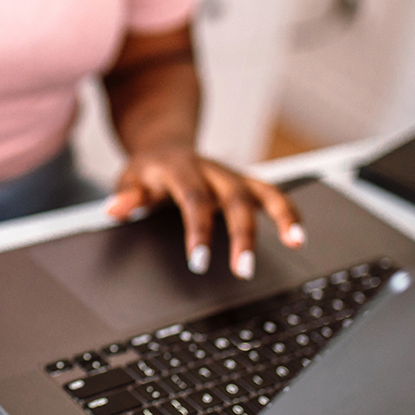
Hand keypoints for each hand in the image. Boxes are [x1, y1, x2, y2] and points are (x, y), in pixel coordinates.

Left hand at [103, 147, 304, 277]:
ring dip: (281, 216)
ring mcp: (232, 176)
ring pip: (263, 191)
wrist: (165, 146)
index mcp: (182, 170)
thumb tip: (115, 209)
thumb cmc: (149, 171)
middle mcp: (213, 171)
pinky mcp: (245, 183)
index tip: (198, 262)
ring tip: (296, 243)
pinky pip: (272, 195)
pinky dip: (289, 213)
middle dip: (242, 235)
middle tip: (243, 269)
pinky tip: (298, 237)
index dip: (198, 231)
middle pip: (234, 200)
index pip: (193, 200)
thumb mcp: (130, 179)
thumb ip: (128, 196)